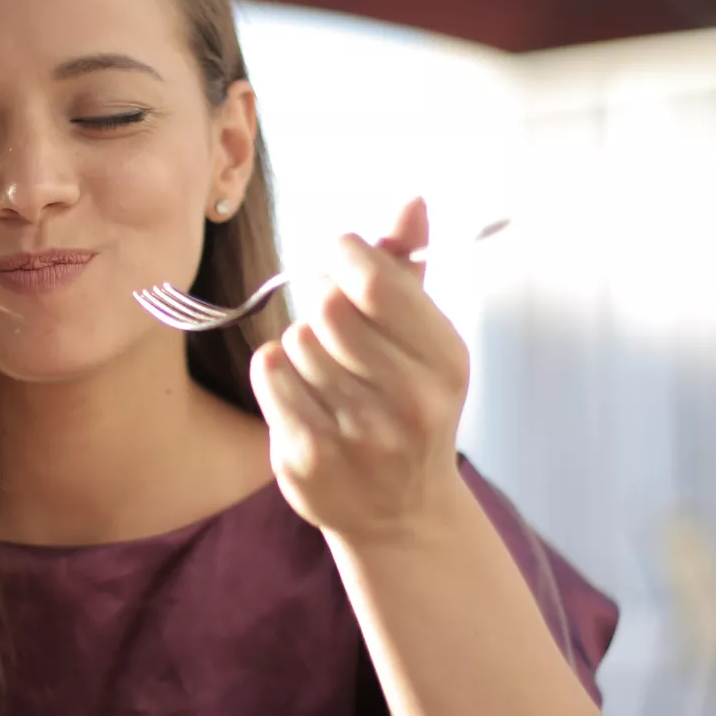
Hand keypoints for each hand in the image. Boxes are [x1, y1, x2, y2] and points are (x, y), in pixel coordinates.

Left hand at [250, 197, 472, 544]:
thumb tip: (410, 201)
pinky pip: (270, 373)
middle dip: (320, 299)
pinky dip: (277, 371)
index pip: (374, 281)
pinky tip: (302, 393)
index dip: (343, 254)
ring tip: (327, 371)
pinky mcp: (309, 457)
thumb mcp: (425, 340)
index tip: (339, 258)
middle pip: (327, 307)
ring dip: (302, 343)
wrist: (401, 514)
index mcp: (444, 360)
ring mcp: (358, 434)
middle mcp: (409, 401)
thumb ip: (409, 269)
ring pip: (296, 339)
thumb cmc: (409, 406)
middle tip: (329, 317)